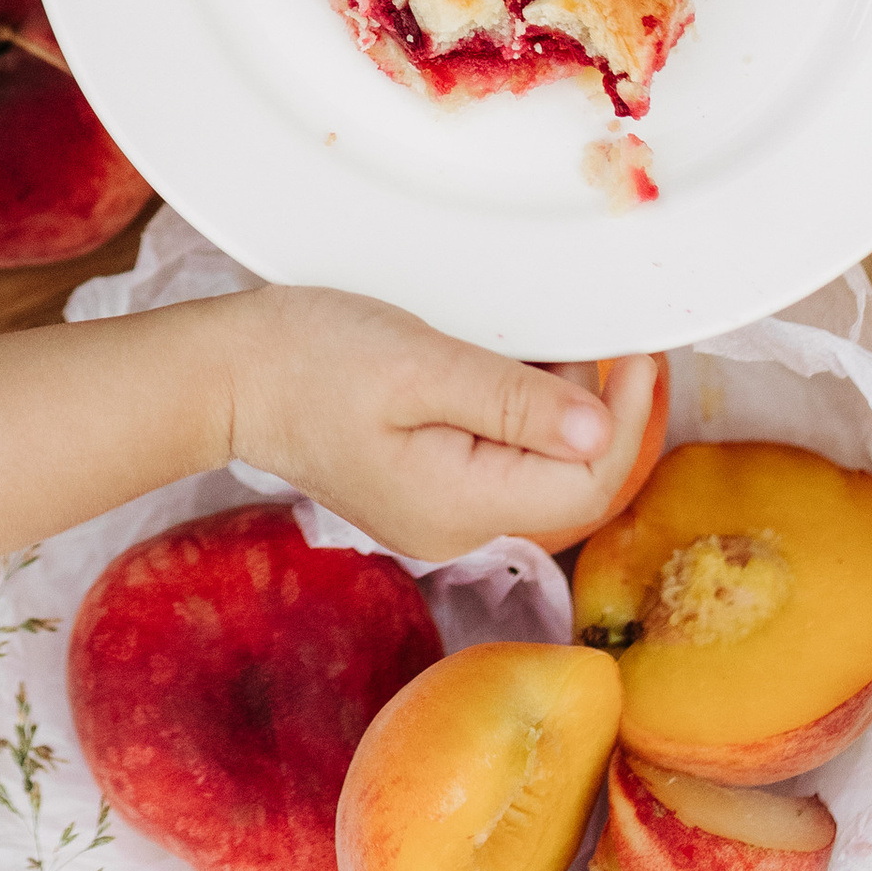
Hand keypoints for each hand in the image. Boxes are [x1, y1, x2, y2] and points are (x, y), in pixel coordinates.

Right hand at [225, 290, 659, 561]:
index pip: (586, 483)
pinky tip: (524, 368)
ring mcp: (440, 514)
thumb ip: (512, 400)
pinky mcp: (426, 489)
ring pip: (540, 472)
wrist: (227, 376)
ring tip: (572, 345)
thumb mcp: (418, 365)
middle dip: (606, 415)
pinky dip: (529, 417)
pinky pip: (504, 463)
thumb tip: (600, 427)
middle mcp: (458, 528)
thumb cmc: (310, 359)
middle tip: (617, 342)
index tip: (643, 353)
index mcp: (460, 507)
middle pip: (570, 485)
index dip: (627, 420)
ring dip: (568, 412)